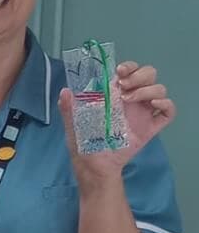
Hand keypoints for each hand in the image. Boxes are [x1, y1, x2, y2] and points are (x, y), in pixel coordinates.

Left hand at [60, 60, 174, 181]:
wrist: (94, 165)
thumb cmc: (83, 143)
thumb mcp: (73, 123)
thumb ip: (68, 108)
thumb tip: (65, 91)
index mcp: (114, 94)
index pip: (129, 71)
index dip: (129, 66)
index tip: (119, 71)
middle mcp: (131, 100)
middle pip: (149, 75)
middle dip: (140, 75)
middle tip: (123, 86)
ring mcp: (142, 113)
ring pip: (159, 90)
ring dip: (147, 89)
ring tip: (128, 99)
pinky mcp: (150, 127)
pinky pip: (168, 112)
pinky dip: (166, 104)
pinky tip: (153, 105)